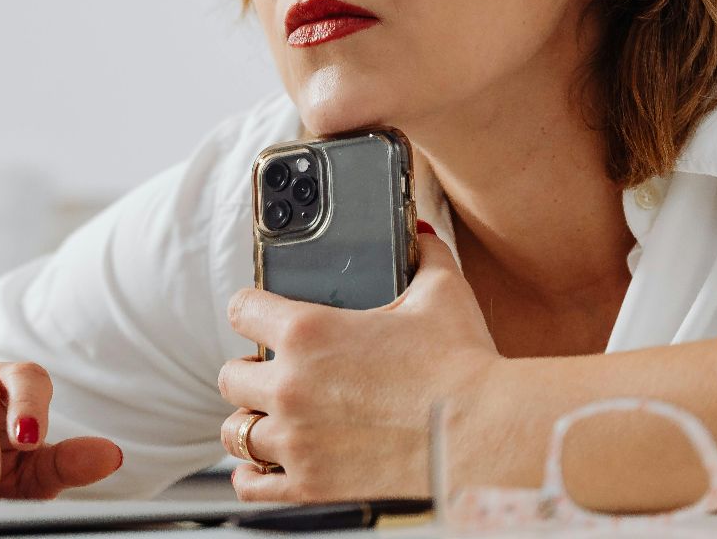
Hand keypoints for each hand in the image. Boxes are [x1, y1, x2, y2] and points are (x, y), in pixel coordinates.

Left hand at [216, 225, 501, 501]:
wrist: (484, 436)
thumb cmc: (463, 365)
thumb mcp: (442, 294)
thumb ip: (423, 254)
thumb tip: (417, 233)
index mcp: (307, 331)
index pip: (241, 309)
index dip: (250, 309)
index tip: (260, 316)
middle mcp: (290, 385)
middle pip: (231, 375)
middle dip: (252, 372)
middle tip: (278, 374)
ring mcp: (296, 438)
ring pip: (235, 430)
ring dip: (251, 420)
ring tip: (274, 418)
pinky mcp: (310, 483)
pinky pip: (252, 482)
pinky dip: (252, 472)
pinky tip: (262, 463)